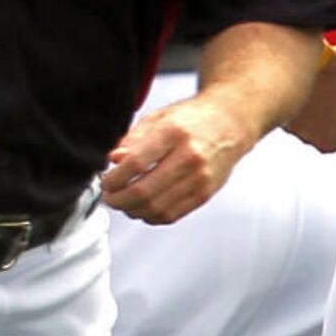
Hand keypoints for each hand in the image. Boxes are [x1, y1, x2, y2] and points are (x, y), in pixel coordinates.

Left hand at [103, 93, 256, 224]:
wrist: (231, 124)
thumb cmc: (192, 120)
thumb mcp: (157, 119)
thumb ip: (132, 140)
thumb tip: (113, 159)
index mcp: (173, 134)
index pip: (135, 164)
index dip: (113, 178)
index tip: (104, 180)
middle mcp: (190, 157)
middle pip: (144, 191)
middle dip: (118, 199)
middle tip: (109, 196)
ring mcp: (200, 178)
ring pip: (157, 208)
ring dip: (132, 210)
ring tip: (123, 203)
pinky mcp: (206, 193)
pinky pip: (172, 215)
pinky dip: (151, 216)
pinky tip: (142, 208)